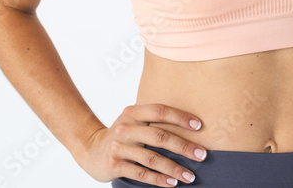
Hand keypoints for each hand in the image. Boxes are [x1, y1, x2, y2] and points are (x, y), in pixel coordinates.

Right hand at [74, 104, 207, 185]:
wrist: (91, 150)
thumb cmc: (124, 135)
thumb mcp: (134, 121)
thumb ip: (155, 121)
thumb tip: (192, 128)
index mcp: (133, 112)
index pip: (160, 111)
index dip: (180, 117)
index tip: (200, 126)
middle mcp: (125, 128)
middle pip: (160, 137)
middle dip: (184, 147)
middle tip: (202, 155)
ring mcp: (118, 147)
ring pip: (152, 158)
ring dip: (174, 168)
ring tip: (190, 176)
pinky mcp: (114, 165)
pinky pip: (141, 173)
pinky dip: (159, 179)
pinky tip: (172, 183)